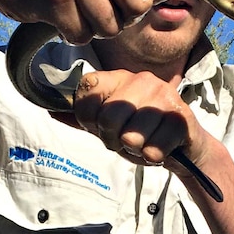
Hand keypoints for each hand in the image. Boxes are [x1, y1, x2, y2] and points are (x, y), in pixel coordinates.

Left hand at [72, 70, 211, 170]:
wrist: (184, 146)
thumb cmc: (142, 133)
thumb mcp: (108, 125)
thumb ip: (82, 118)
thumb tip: (49, 110)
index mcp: (121, 77)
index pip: (87, 90)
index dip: (88, 117)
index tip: (101, 125)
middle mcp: (142, 80)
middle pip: (107, 117)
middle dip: (113, 139)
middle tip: (126, 139)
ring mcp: (163, 96)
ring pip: (131, 136)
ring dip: (135, 149)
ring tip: (145, 142)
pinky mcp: (181, 117)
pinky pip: (153, 148)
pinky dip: (153, 156)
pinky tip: (161, 147)